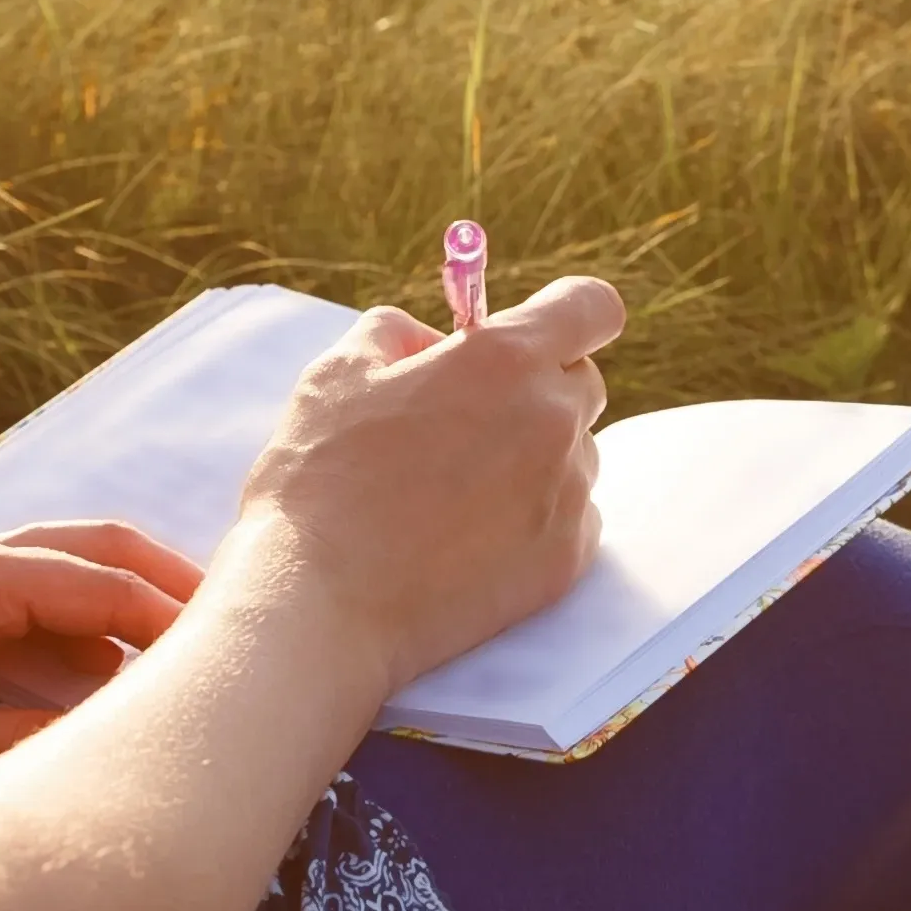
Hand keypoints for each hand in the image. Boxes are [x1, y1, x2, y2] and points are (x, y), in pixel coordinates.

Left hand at [0, 521, 200, 770]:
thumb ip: (20, 736)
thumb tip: (104, 733)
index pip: (91, 583)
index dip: (161, 614)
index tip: (219, 648)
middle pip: (91, 545)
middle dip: (164, 577)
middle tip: (231, 613)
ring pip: (67, 564)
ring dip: (127, 597)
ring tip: (188, 639)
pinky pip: (33, 596)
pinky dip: (85, 620)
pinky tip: (115, 662)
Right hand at [232, 273, 626, 694]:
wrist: (319, 603)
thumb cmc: (320, 479)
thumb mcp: (339, 372)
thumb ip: (398, 332)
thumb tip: (432, 342)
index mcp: (506, 359)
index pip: (591, 307)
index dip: (570, 313)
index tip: (539, 330)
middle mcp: (553, 421)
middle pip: (583, 383)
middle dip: (538, 388)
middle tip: (468, 419)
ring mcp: (567, 496)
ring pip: (575, 456)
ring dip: (535, 458)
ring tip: (455, 491)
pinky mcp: (566, 562)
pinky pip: (573, 518)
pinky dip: (535, 518)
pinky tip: (470, 537)